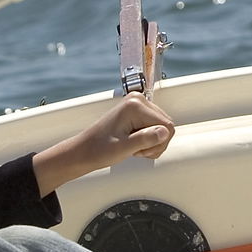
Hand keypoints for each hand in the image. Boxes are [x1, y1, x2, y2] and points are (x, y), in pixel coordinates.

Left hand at [33, 92, 174, 196]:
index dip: (157, 143)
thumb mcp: (123, 148)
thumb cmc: (98, 150)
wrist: (84, 151)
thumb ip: (145, 139)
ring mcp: (138, 105)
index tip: (138, 150)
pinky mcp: (137, 112)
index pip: (167, 126)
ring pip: (163, 128)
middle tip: (134, 149)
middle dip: (154, 143)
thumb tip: (164, 132)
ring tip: (132, 146)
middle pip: (167, 126)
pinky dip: (148, 140)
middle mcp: (138, 100)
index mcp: (135, 105)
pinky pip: (155, 127)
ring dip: (151, 143)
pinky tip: (134, 143)